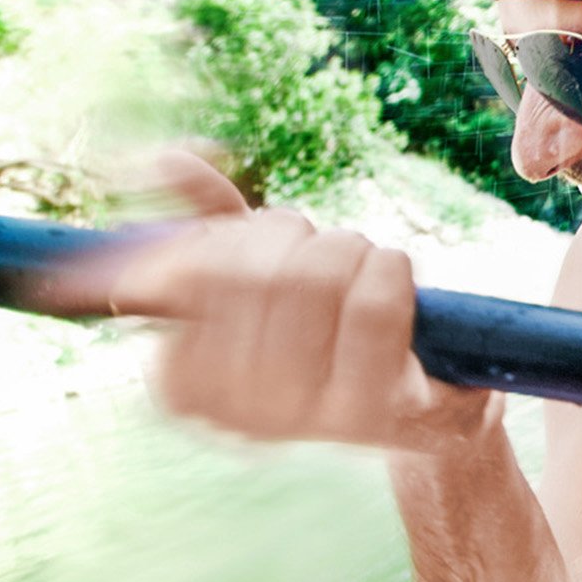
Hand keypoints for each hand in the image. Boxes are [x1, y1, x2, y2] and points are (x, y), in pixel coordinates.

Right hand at [105, 150, 496, 450]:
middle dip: (294, 237)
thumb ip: (203, 215)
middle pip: (257, 274)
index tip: (263, 246)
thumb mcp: (254, 269)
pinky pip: (374, 305)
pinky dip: (390, 269)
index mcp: (182, 384)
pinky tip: (392, 280)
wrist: (413, 396)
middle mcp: (232, 416)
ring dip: (346, 247)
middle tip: (317, 246)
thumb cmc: (318, 326)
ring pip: (316, 280)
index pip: (195, 272)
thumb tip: (168, 159)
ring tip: (356, 263)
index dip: (236, 237)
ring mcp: (301, 422)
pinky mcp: (373, 414)